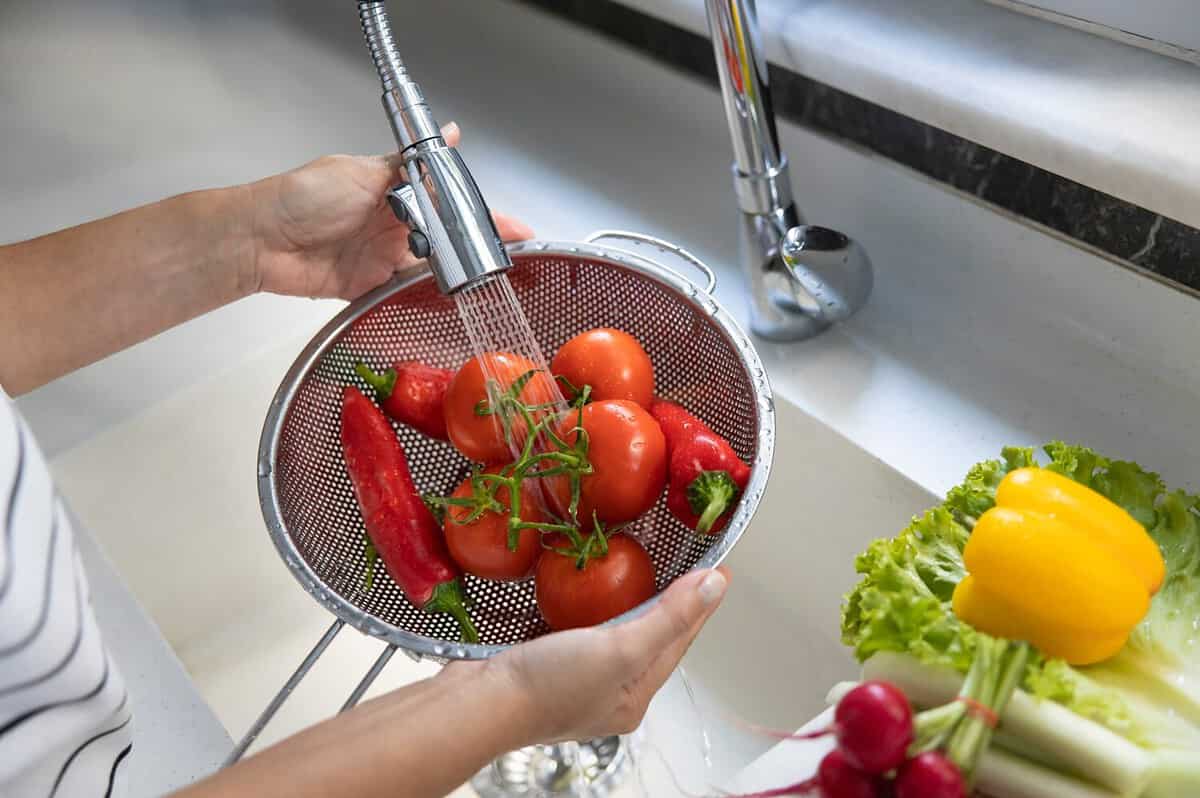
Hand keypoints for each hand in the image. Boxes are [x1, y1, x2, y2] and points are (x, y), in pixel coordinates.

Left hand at [249, 122, 533, 299]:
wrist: (261, 239)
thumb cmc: (306, 197)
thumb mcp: (365, 171)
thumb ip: (411, 163)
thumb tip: (452, 133)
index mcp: (396, 190)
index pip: (450, 201)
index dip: (482, 215)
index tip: (514, 228)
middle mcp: (394, 223)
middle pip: (448, 237)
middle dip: (481, 247)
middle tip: (512, 259)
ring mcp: (383, 256)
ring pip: (433, 266)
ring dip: (459, 272)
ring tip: (490, 279)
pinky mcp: (370, 285)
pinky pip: (406, 292)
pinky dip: (428, 295)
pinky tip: (453, 297)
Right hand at [462, 567, 729, 743]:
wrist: (476, 702)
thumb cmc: (549, 684)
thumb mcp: (621, 647)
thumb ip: (670, 617)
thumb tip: (715, 586)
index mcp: (634, 696)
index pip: (680, 640)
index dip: (699, 602)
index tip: (717, 568)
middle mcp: (609, 692)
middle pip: (649, 637)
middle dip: (666, 602)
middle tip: (682, 562)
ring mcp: (575, 679)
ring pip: (613, 632)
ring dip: (626, 602)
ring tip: (638, 568)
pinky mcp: (544, 663)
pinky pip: (579, 629)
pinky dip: (588, 606)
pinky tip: (583, 588)